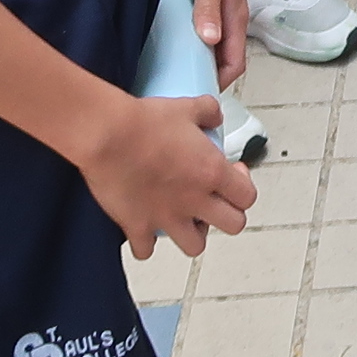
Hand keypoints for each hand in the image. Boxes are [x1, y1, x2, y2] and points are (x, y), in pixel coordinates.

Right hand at [79, 89, 253, 258]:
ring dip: (192, 234)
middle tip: (214, 200)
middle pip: (234, 225)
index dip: (243, 187)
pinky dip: (145, 243)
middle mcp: (195, 199)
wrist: (108, 135)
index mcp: (212, 171)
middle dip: (227, 214)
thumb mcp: (187, 106)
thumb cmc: (145, 121)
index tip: (231, 175)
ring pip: (195, 247)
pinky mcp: (138, 226)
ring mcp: (166, 217)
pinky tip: (143, 227)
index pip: (248, 196)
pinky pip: (145, 250)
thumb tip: (214, 116)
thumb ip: (209, 112)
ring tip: (183, 218)